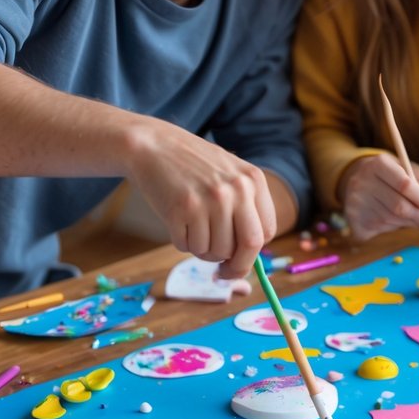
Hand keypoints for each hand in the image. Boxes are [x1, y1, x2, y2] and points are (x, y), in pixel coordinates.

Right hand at [124, 118, 276, 277]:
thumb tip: (247, 258)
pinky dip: (183, 242)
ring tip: (193, 228)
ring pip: (215, 251)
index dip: (254, 253)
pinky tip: (177, 220)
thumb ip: (244, 208)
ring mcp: (208, 200)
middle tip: (223, 273)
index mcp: (253, 180)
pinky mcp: (181, 210)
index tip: (241, 261)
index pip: (266, 232)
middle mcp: (235, 190)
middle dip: (237, 268)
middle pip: (249, 246)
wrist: (152, 145)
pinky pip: (188, 247)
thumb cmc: (192, 165)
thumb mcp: (229, 175)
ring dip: (203, 250)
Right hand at [340, 154, 418, 240]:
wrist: (357, 181)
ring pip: (391, 220)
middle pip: (398, 206)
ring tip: (409, 218)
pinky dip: (392, 228)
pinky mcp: (353, 219)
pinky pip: (380, 230)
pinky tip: (390, 220)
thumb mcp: (411, 172)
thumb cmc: (392, 177)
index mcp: (378, 164)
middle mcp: (363, 181)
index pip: (404, 184)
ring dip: (407, 223)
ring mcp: (355, 202)